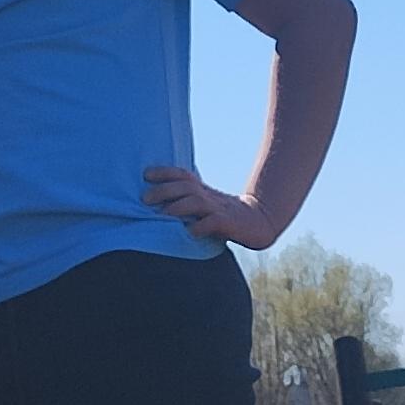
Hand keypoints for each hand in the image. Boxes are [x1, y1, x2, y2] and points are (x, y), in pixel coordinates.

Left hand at [141, 165, 280, 248]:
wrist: (259, 222)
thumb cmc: (225, 216)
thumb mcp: (204, 204)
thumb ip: (184, 202)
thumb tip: (153, 206)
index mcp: (202, 190)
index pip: (182, 175)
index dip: (164, 172)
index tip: (145, 174)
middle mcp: (208, 196)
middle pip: (186, 186)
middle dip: (164, 190)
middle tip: (144, 199)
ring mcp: (219, 209)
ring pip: (197, 202)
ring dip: (178, 206)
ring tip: (163, 214)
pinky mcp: (229, 223)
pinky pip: (214, 222)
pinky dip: (200, 226)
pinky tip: (190, 232)